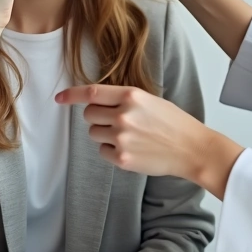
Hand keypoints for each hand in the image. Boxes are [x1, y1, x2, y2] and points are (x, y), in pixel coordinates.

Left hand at [55, 85, 244, 198]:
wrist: (192, 148)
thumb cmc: (174, 123)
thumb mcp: (150, 101)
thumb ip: (124, 100)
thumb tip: (96, 103)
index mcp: (131, 96)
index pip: (92, 93)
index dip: (72, 95)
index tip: (60, 98)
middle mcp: (123, 115)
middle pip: (89, 115)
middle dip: (97, 117)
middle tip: (116, 122)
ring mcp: (121, 138)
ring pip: (94, 134)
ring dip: (104, 135)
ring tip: (128, 137)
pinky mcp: (122, 158)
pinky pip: (103, 152)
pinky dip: (112, 151)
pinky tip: (131, 150)